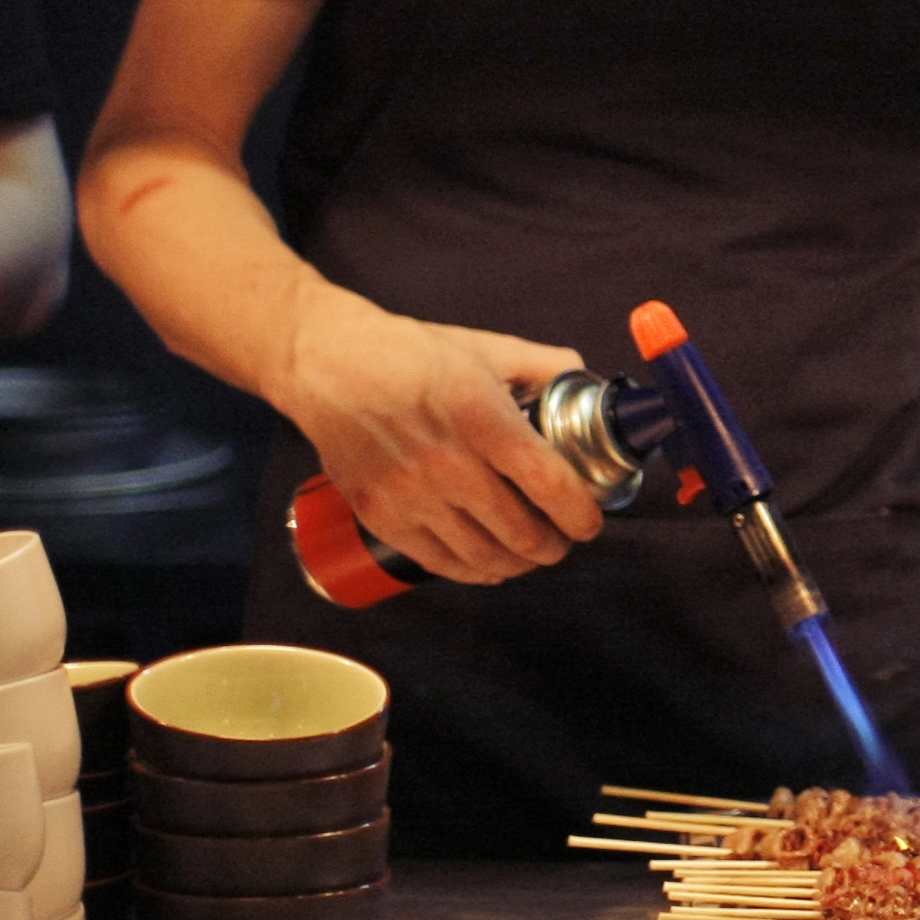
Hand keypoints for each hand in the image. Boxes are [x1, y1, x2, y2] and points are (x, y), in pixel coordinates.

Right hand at [273, 284, 602, 584]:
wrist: (327, 364)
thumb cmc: (409, 354)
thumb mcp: (485, 347)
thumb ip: (541, 365)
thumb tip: (584, 378)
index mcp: (483, 419)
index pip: (549, 484)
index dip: (581, 513)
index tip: (591, 522)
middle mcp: (448, 464)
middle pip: (521, 531)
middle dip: (555, 545)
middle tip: (564, 539)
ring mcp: (411, 495)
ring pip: (484, 556)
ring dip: (519, 563)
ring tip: (531, 553)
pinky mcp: (380, 515)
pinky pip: (439, 563)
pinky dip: (475, 572)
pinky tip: (491, 565)